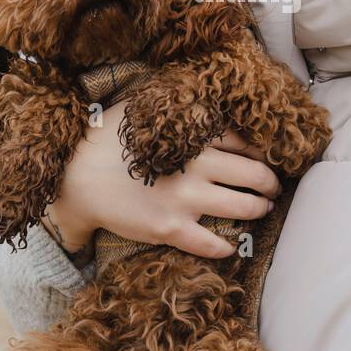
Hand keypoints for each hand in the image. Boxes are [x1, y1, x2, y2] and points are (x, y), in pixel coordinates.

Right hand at [49, 98, 281, 259]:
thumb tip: (206, 104)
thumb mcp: (148, 110)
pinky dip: (228, 246)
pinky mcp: (171, 228)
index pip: (247, 144)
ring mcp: (186, 199)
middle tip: (274, 190)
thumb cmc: (109, 138)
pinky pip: (213, 244)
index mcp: (194, 135)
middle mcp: (198, 166)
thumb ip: (180, 109)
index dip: (264, 155)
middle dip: (271, 184)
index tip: (269, 161)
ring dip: (259, 211)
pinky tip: (231, 245)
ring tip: (262, 211)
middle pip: (255, 176)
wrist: (76, 175)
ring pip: (244, 208)